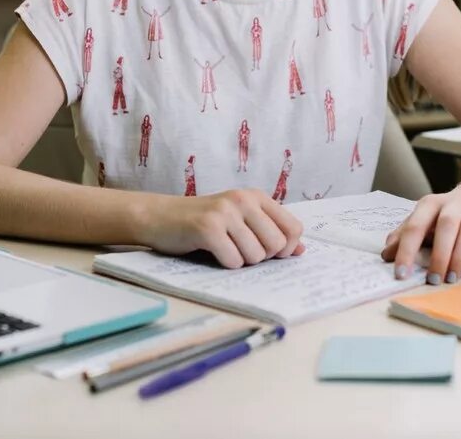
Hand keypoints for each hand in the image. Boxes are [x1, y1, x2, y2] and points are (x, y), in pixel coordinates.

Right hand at [148, 189, 305, 268]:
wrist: (160, 216)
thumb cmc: (204, 222)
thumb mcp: (241, 221)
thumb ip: (270, 231)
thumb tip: (301, 250)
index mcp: (256, 197)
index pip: (294, 228)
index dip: (287, 248)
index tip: (269, 252)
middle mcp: (243, 200)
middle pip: (277, 245)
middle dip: (262, 257)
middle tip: (240, 250)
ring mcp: (225, 212)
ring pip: (256, 256)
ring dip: (241, 261)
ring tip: (224, 248)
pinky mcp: (207, 228)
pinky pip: (233, 261)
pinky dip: (225, 264)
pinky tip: (212, 252)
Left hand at [381, 184, 460, 283]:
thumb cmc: (447, 213)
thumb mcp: (424, 218)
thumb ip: (405, 234)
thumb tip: (386, 255)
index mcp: (431, 204)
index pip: (415, 226)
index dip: (406, 250)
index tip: (401, 274)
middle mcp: (454, 205)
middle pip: (446, 225)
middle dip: (438, 255)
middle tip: (432, 280)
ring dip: (459, 257)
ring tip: (450, 279)